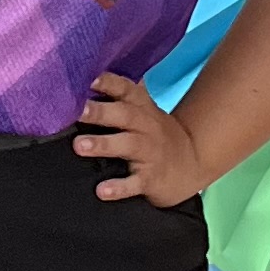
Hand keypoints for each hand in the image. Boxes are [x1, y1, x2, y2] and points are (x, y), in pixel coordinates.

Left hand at [74, 70, 206, 205]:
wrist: (192, 162)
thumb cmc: (154, 133)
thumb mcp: (142, 111)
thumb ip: (117, 97)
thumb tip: (79, 80)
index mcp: (141, 107)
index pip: (125, 89)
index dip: (108, 83)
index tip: (89, 79)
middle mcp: (146, 126)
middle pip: (124, 115)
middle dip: (101, 112)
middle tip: (77, 111)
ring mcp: (150, 152)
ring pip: (127, 146)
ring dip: (103, 144)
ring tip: (79, 146)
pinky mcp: (151, 178)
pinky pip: (134, 183)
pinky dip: (118, 187)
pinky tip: (102, 190)